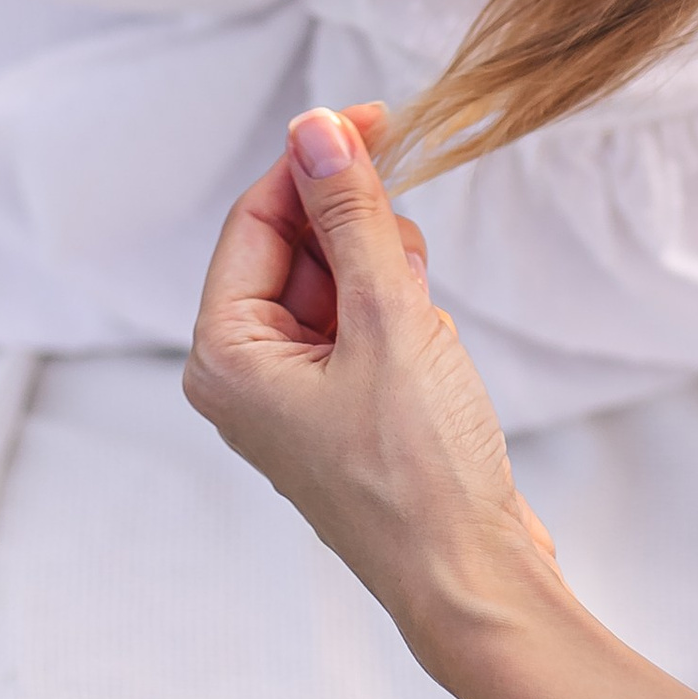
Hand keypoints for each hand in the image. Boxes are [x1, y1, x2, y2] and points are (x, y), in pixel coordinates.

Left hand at [185, 107, 560, 669]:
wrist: (471, 580)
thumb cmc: (418, 471)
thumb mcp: (388, 320)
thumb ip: (352, 216)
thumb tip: (318, 128)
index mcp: (225, 355)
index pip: (258, 218)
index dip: (318, 160)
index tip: (380, 118)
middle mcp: (245, 375)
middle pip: (298, 246)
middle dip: (362, 237)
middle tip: (411, 260)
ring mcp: (295, 397)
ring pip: (340, 283)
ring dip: (390, 283)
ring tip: (425, 336)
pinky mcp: (344, 410)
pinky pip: (365, 326)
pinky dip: (404, 321)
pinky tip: (434, 358)